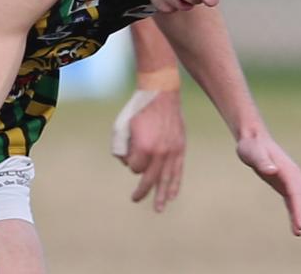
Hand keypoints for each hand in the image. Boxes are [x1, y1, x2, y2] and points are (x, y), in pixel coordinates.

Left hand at [113, 89, 185, 211]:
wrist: (160, 93)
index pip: (134, 168)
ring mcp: (173, 151)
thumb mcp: (120, 126)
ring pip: (167, 179)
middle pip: (150, 179)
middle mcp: (160, 152)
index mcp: (144, 147)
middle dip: (142, 191)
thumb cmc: (137, 108)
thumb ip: (120, 146)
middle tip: (134, 199)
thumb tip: (125, 163)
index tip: (128, 150)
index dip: (129, 162)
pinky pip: (178, 171)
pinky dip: (175, 184)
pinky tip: (172, 195)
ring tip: (159, 208)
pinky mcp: (180, 148)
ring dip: (162, 195)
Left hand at [236, 133, 300, 240]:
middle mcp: (293, 176)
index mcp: (288, 170)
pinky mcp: (284, 184)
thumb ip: (261, 161)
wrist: (252, 138)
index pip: (296, 194)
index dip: (298, 210)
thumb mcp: (253, 153)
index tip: (299, 226)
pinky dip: (297, 213)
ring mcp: (290, 180)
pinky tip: (297, 227)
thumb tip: (271, 170)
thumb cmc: (251, 146)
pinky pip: (293, 201)